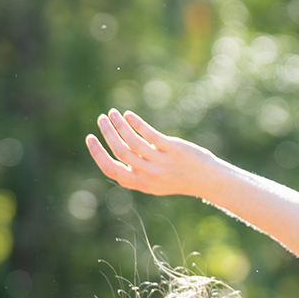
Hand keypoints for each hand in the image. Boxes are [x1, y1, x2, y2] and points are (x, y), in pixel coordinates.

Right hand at [85, 109, 220, 198]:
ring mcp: (161, 162)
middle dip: (107, 134)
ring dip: (119, 125)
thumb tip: (117, 157)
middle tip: (101, 119)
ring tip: (112, 113)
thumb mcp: (155, 183)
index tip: (90, 138)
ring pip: (132, 141)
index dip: (98, 153)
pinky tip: (129, 115)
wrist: (208, 180)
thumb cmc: (179, 179)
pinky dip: (136, 124)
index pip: (111, 169)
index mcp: (141, 184)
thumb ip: (137, 173)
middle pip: (120, 152)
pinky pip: (149, 134)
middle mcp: (149, 174)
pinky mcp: (172, 149)